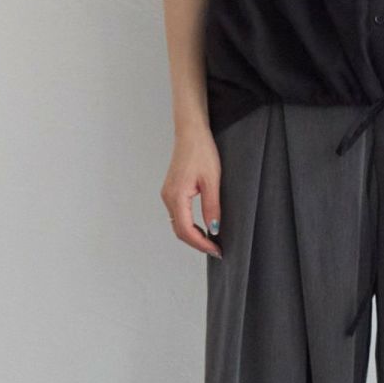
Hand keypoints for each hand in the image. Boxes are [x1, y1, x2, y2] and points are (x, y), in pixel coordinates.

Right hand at [161, 124, 221, 257]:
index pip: (186, 231)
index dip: (201, 244)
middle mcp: (168, 197)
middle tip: (215, 249)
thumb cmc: (201, 151)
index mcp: (176, 196)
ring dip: (193, 235)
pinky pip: (178, 215)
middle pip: (179, 231)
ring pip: (177, 224)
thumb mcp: (212, 181)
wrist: (191, 133)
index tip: (216, 250)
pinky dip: (189, 225)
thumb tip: (213, 228)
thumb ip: (212, 206)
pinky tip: (202, 226)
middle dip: (197, 243)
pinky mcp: (171, 190)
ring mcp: (167, 194)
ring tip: (211, 240)